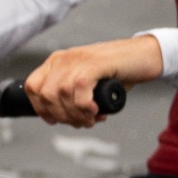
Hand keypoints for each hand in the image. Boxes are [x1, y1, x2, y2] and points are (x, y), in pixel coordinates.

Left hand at [22, 36, 162, 127]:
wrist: (145, 56)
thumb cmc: (117, 73)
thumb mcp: (88, 84)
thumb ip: (72, 97)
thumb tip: (63, 119)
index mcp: (57, 62)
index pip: (32, 87)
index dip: (40, 109)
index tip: (55, 121)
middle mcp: (63, 59)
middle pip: (45, 95)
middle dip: (61, 116)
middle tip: (81, 122)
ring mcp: (78, 59)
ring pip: (61, 94)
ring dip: (76, 114)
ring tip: (92, 118)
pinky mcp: (95, 62)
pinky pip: (78, 88)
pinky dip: (85, 105)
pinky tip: (96, 110)